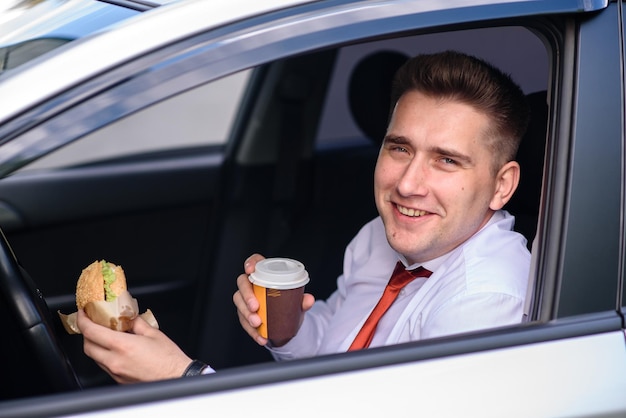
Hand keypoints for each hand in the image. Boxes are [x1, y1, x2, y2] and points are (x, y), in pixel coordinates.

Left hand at [77, 309, 192, 383]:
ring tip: (105, 336)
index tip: (83, 314)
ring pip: (95, 357)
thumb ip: (136, 323)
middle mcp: (115, 361)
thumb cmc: (168, 358)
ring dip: (96, 345)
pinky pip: (105, 366)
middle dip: (87, 334)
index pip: (92, 332)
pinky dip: (105, 355)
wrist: (176, 376)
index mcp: (123, 346)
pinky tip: (115, 349)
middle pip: (88, 346)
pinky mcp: (119, 380)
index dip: (83, 321)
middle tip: (93, 324)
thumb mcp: (153, 333)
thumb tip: (128, 317)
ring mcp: (116, 372)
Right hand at [233, 253, 314, 346]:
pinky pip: (243, 321)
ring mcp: (246, 299)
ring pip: (239, 302)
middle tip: (255, 307)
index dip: (250, 262)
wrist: (287, 324)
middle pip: (242, 283)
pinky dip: (252, 331)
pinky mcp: (244, 315)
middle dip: (247, 295)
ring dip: (246, 314)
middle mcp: (252, 284)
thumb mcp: (297, 302)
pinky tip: (261, 337)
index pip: (255, 262)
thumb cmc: (289, 305)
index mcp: (265, 274)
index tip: (250, 270)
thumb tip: (309, 299)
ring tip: (258, 323)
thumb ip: (303, 301)